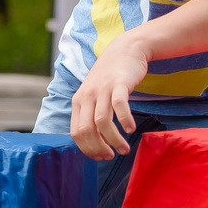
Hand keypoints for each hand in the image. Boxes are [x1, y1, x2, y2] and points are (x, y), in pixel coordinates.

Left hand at [68, 31, 148, 160]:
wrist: (125, 50)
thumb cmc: (110, 77)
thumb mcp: (94, 94)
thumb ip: (91, 114)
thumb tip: (93, 141)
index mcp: (78, 102)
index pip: (76, 133)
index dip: (87, 149)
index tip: (100, 157)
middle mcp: (87, 96)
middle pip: (86, 130)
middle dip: (98, 148)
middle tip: (111, 156)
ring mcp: (102, 89)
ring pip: (102, 122)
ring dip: (112, 140)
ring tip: (123, 149)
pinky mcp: (118, 84)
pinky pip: (118, 106)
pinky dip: (124, 120)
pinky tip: (130, 129)